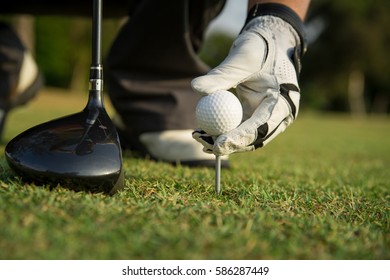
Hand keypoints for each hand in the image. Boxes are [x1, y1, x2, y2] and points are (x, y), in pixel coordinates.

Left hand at [192, 13, 304, 155]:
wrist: (271, 42)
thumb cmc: (260, 48)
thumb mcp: (242, 58)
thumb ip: (221, 74)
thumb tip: (196, 87)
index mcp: (283, 103)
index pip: (261, 127)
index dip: (240, 138)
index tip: (218, 143)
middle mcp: (279, 115)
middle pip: (254, 139)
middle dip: (229, 145)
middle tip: (205, 145)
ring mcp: (268, 117)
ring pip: (245, 137)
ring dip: (224, 141)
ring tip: (199, 138)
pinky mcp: (256, 116)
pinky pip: (239, 128)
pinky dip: (223, 131)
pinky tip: (204, 133)